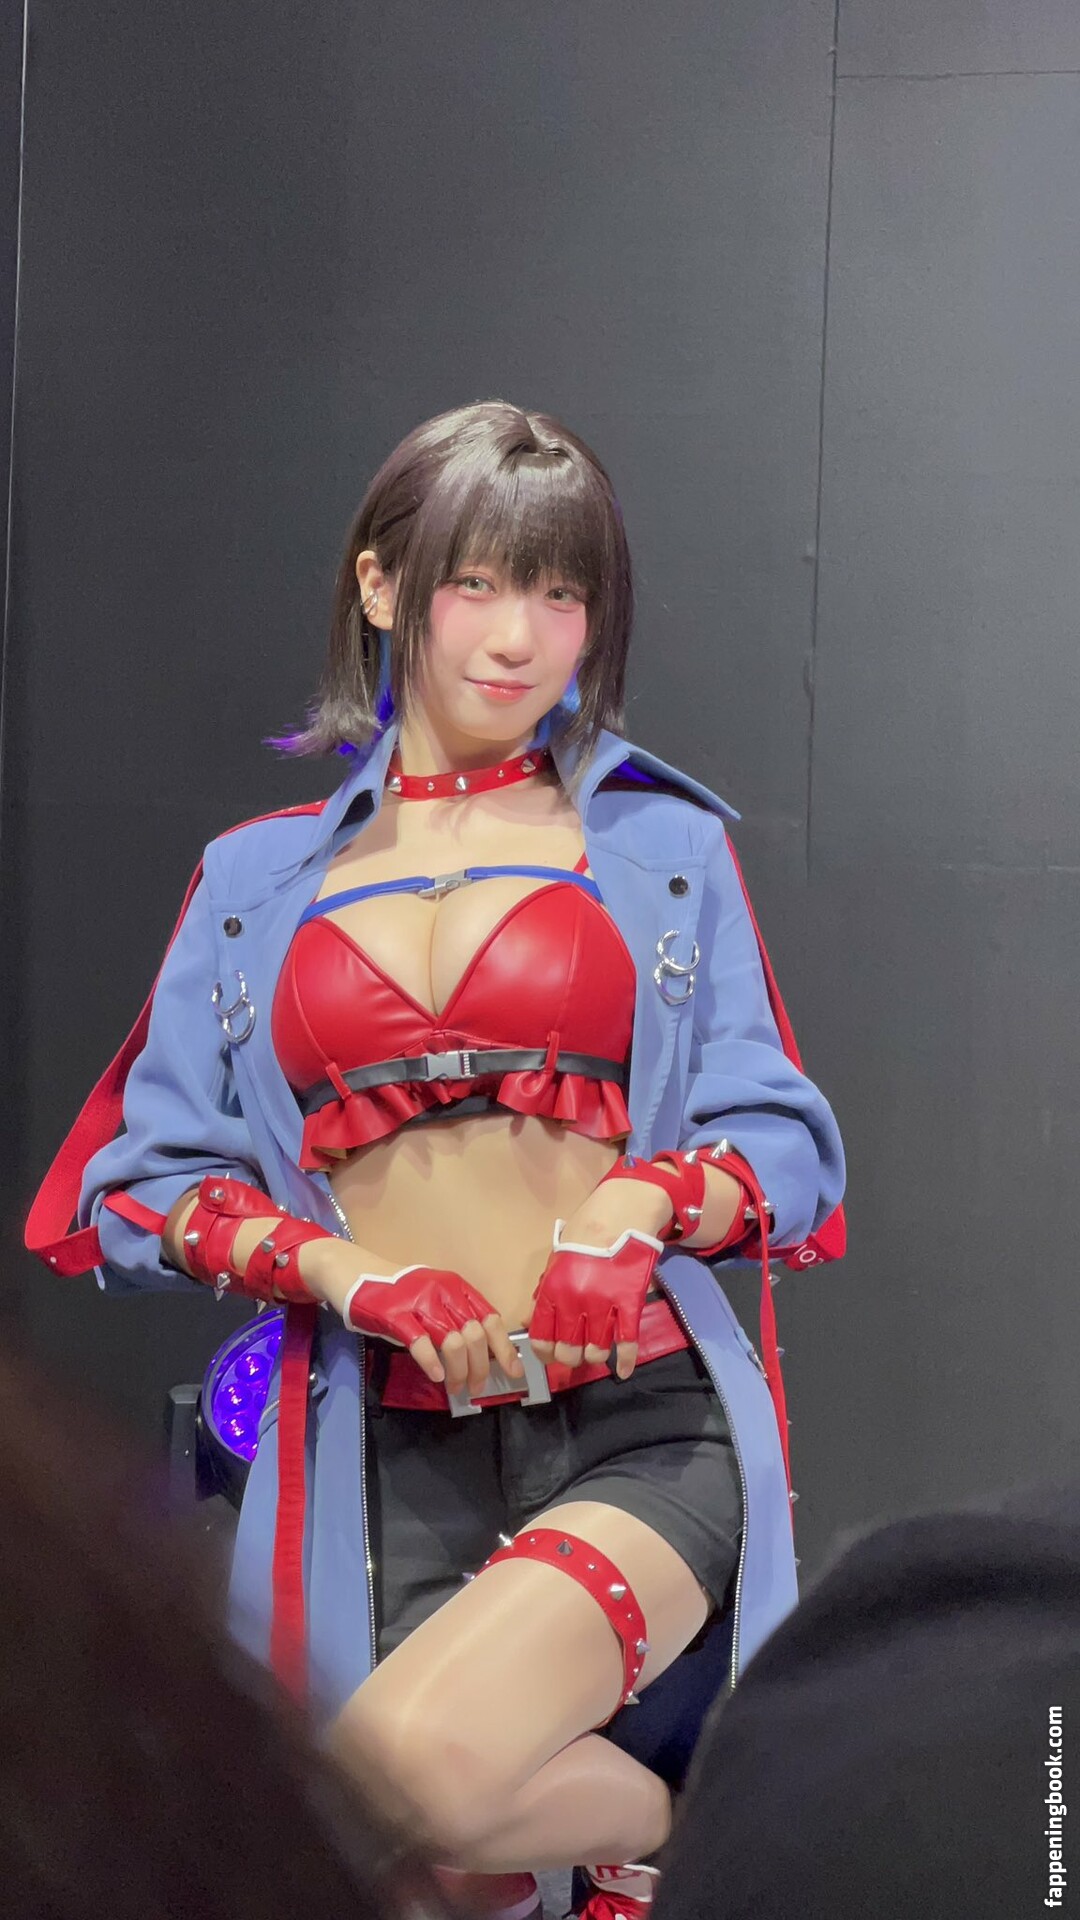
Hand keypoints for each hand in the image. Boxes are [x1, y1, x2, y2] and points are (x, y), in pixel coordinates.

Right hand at [343, 1264, 523, 1396]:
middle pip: (475, 1335)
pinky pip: (420, 1343)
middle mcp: (443, 1293)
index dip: (504, 1347)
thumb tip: (482, 1352)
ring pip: (453, 1341)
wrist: (357, 1275)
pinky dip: (432, 1362)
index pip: (491, 1319)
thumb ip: (457, 1318)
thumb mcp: (435, 1297)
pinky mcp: (395, 1316)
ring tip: (457, 1387)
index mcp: (457, 1288)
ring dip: (460, 1371)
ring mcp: (419, 1303)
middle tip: (477, 1388)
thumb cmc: (399, 1292)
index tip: (514, 1371)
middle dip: (481, 1367)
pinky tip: (436, 1375)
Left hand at [526, 1221, 665, 1379]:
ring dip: (595, 1356)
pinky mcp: (630, 1303)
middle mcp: (575, 1302)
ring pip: (596, 1351)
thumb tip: (528, 1321)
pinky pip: (627, 1342)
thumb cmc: (584, 1236)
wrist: (621, 1213)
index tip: (550, 1355)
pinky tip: (623, 1371)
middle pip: (568, 1352)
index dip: (544, 1353)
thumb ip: (542, 1294)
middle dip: (570, 1358)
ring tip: (596, 1350)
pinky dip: (625, 1361)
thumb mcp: (555, 1262)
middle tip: (575, 1352)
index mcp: (552, 1291)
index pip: (541, 1338)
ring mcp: (604, 1304)